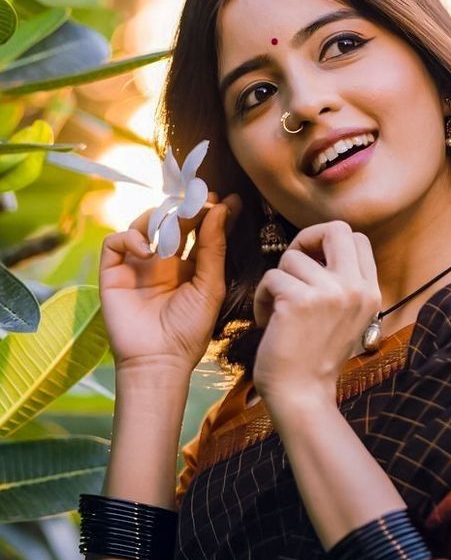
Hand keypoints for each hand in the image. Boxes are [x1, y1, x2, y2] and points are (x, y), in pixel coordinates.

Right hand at [99, 191, 240, 374]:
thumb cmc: (188, 331)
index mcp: (188, 266)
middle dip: (187, 209)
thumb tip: (222, 208)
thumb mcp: (210, 286)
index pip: (199, 230)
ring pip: (142, 224)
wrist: (159, 361)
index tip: (227, 199)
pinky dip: (130, 238)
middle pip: (171, 221)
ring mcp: (136, 264)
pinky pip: (115, 241)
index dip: (211, 213)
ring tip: (174, 229)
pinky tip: (147, 252)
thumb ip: (214, 248)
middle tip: (201, 202)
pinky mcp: (113, 272)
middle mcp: (162, 261)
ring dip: (159, 219)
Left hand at [251, 220, 380, 410]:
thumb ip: (342, 284)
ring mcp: (330, 293)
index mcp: (371, 292)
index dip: (328, 242)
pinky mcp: (299, 301)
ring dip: (276, 281)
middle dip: (306, 240)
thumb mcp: (345, 317)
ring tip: (276, 310)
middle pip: (335, 229)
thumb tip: (317, 248)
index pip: (357, 239)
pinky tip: (267, 322)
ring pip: (292, 257)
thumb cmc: (315, 358)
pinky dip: (262, 298)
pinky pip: (271, 277)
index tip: (312, 264)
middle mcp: (356, 288)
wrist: (302, 397)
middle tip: (292, 267)